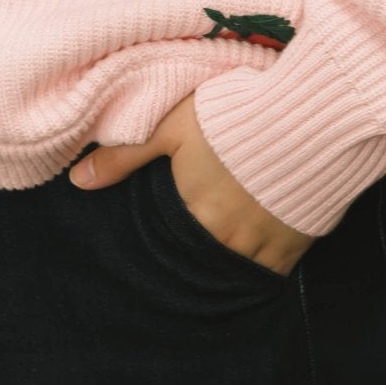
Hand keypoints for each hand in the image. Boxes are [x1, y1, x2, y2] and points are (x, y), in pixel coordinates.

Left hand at [68, 89, 316, 278]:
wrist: (308, 116)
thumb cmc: (234, 113)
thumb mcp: (172, 126)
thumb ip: (124, 155)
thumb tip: (77, 182)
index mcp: (190, 211)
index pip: (168, 236)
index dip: (169, 226)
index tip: (175, 214)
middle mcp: (222, 238)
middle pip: (201, 253)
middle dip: (199, 242)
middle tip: (203, 225)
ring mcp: (260, 245)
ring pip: (235, 265)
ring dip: (229, 253)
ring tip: (228, 233)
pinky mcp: (294, 246)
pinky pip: (271, 272)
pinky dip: (261, 261)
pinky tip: (258, 243)